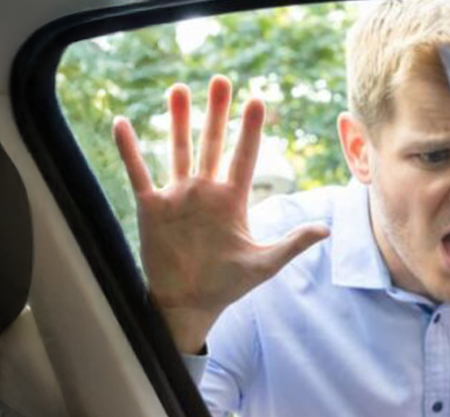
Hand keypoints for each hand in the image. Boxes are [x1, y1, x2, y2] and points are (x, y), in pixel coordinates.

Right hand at [112, 76, 328, 353]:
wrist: (191, 304)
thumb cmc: (228, 285)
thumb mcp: (264, 264)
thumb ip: (292, 243)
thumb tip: (327, 230)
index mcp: (232, 202)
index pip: (244, 158)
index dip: (250, 131)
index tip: (257, 101)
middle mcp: (205, 192)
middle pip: (212, 145)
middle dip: (217, 114)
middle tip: (221, 81)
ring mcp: (178, 196)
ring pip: (177, 150)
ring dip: (177, 121)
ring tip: (179, 89)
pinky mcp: (152, 207)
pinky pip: (138, 172)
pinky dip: (130, 150)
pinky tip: (123, 123)